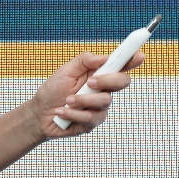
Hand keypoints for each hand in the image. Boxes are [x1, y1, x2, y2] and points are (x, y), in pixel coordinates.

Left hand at [29, 51, 143, 140]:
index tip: (139, 55)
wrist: (39, 114)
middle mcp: (103, 90)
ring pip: (104, 101)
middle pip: (122, 82)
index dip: (132, 60)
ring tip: (67, 101)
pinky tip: (62, 112)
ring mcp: (100, 107)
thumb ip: (84, 61)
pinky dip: (73, 113)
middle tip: (90, 82)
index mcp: (98, 74)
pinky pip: (91, 117)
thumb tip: (104, 56)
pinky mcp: (93, 122)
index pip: (119, 66)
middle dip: (108, 80)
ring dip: (82, 100)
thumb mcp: (65, 71)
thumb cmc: (52, 91)